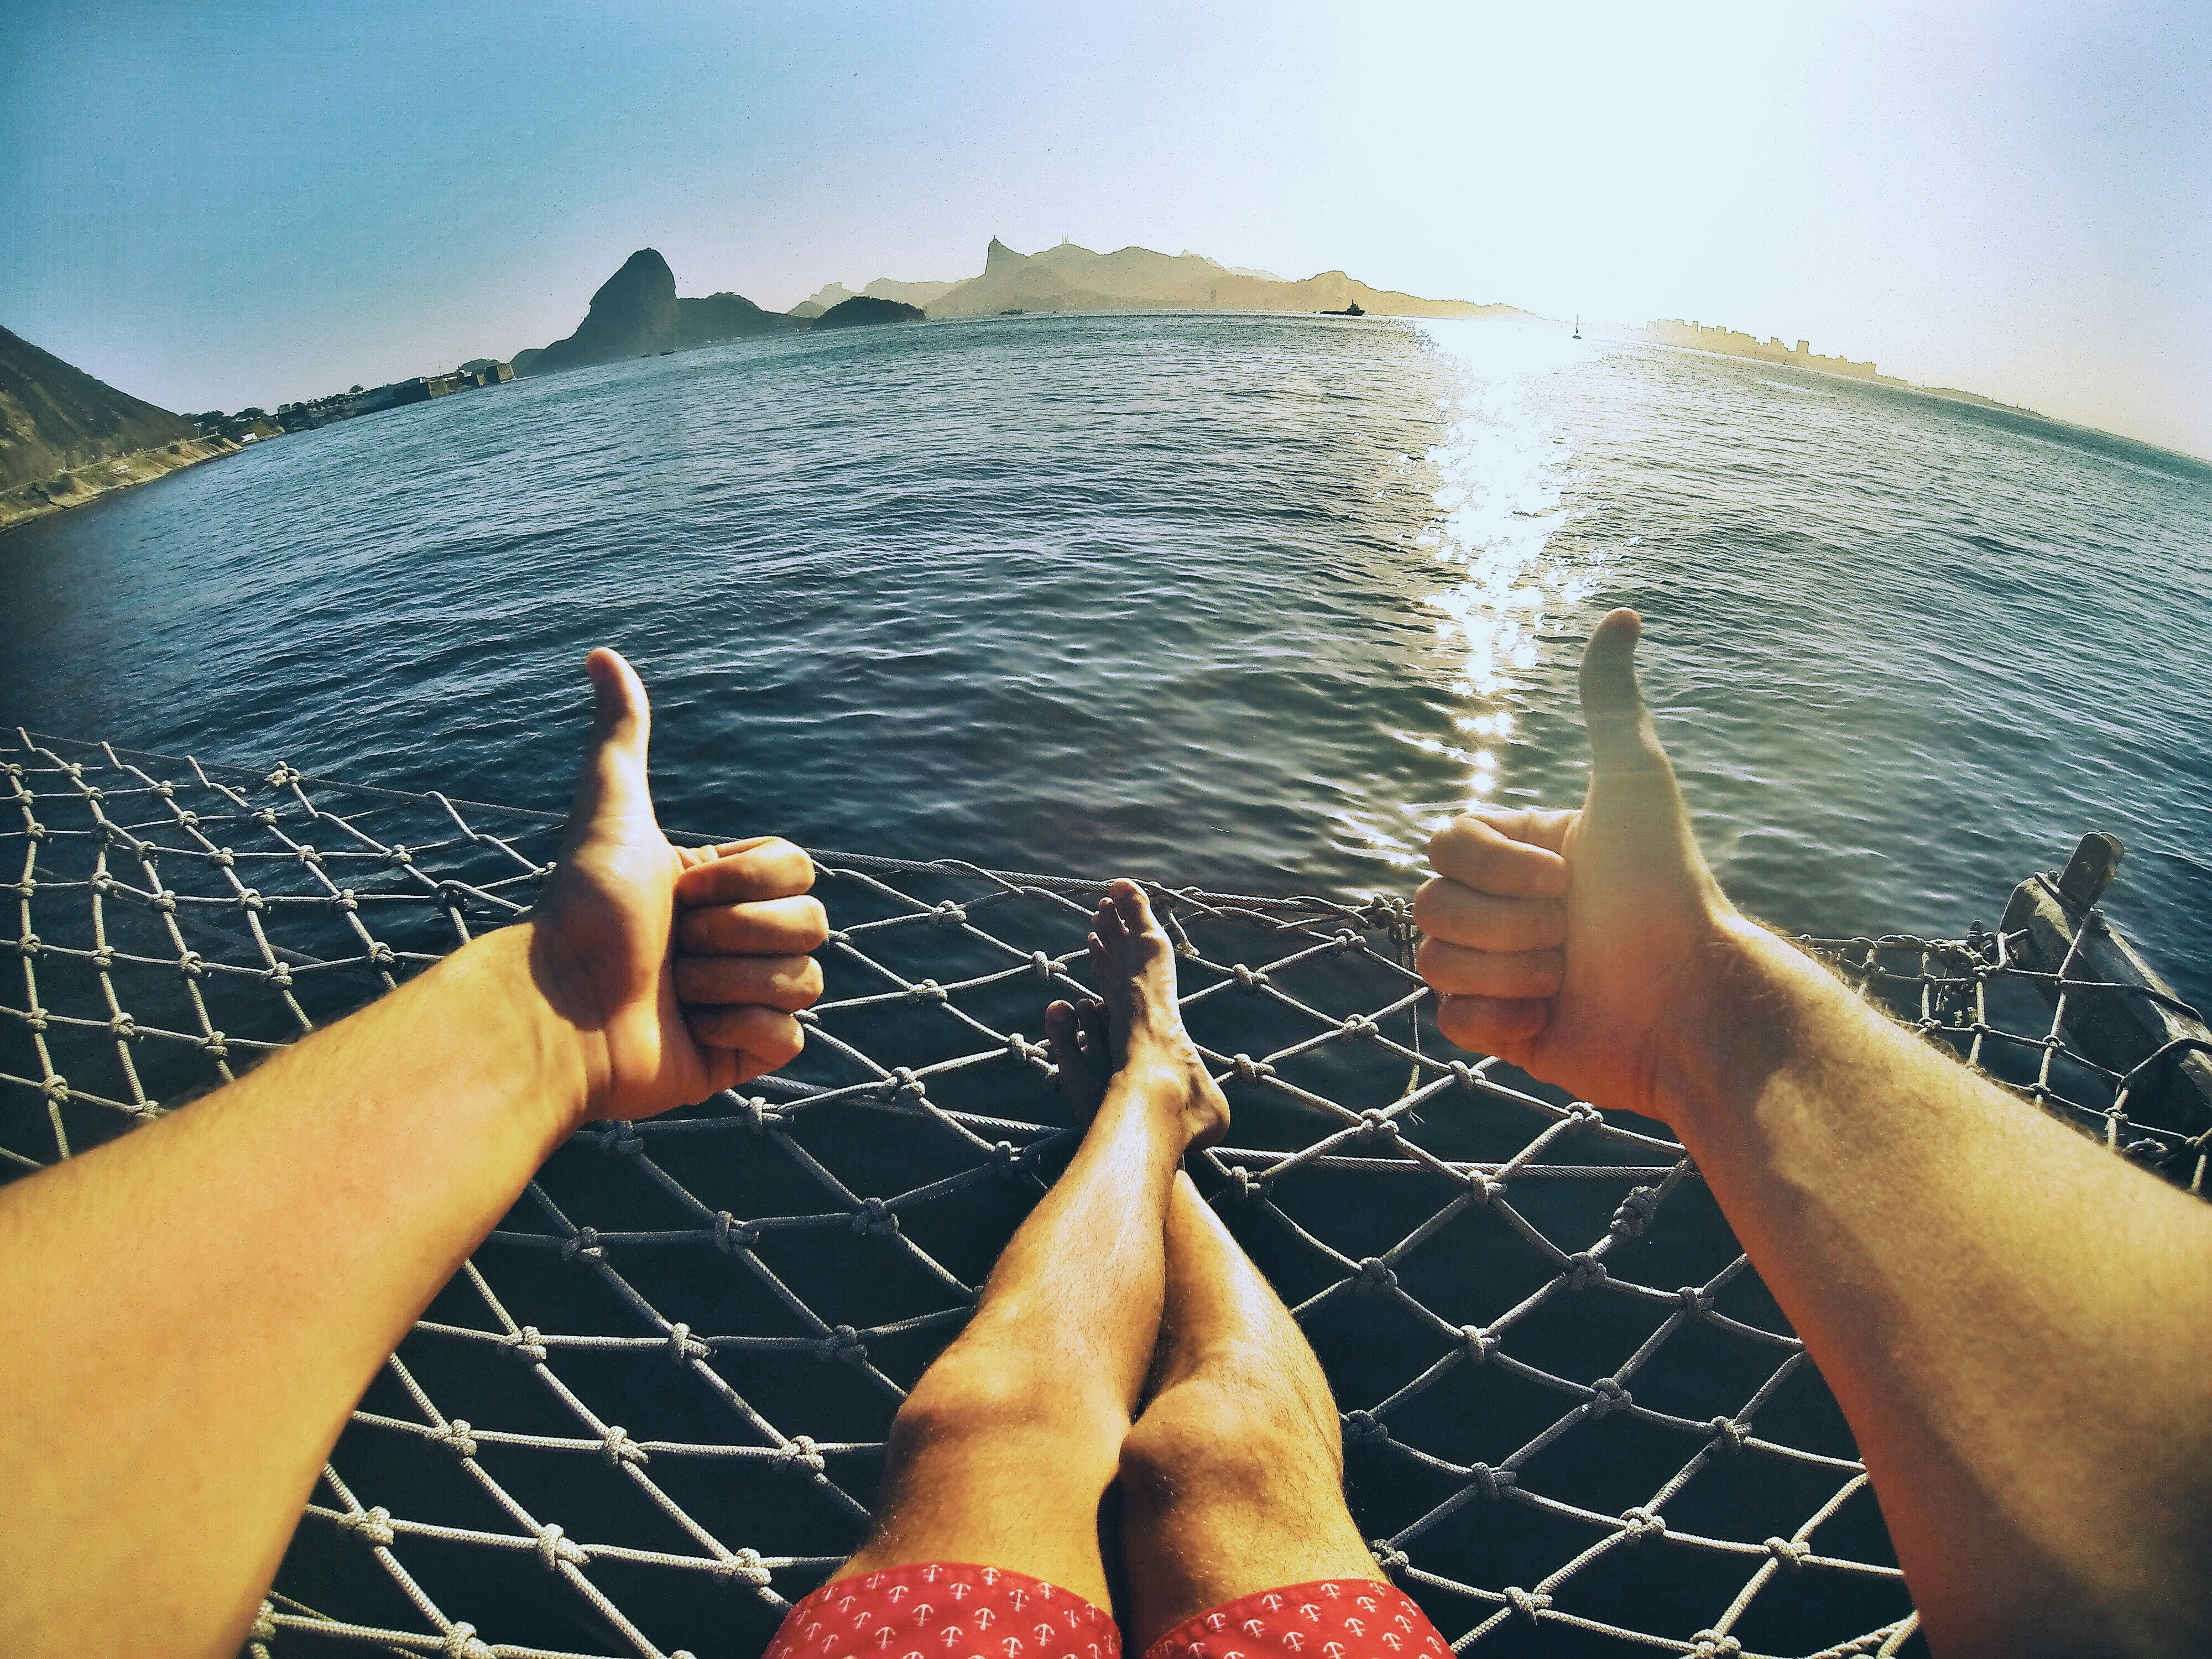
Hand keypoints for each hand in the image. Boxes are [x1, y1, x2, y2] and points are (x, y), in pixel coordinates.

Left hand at [526, 649, 826, 1121]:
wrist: (562, 1011)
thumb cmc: (583, 911)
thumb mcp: (610, 809)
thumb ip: (620, 735)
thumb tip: (599, 654)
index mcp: (724, 888)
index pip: (798, 871)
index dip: (747, 881)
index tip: (683, 890)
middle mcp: (740, 940)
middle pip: (810, 924)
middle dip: (736, 934)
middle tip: (675, 945)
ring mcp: (746, 1001)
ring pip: (804, 981)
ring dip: (732, 984)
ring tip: (674, 991)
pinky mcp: (744, 1056)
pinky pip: (790, 1039)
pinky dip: (742, 1033)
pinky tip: (692, 1030)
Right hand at [1413, 610, 1740, 1121]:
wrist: (1690, 1001)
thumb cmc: (1666, 890)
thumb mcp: (1634, 782)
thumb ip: (1609, 704)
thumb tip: (1623, 614)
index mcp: (1521, 851)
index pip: (1444, 843)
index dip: (1497, 867)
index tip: (1566, 878)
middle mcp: (1504, 906)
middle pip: (1432, 904)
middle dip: (1509, 924)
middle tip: (1574, 933)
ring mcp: (1498, 970)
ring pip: (1436, 961)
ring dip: (1511, 970)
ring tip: (1570, 976)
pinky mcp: (1500, 1030)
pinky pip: (1451, 1019)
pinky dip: (1499, 1019)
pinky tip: (1551, 1016)